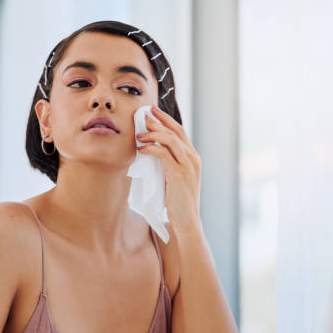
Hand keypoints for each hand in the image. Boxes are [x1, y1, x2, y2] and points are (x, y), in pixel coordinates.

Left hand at [136, 106, 201, 233]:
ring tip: (138, 135)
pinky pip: (164, 154)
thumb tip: (150, 150)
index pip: (180, 131)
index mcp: (193, 157)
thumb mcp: (174, 177)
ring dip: (152, 134)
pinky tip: (141, 149)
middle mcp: (193, 158)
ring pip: (170, 139)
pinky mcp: (179, 174)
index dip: (166, 120)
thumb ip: (168, 163)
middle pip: (176, 131)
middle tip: (142, 116)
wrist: (187, 221)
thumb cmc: (177, 201)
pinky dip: (151, 148)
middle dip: (158, 121)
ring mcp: (188, 166)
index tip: (152, 111)